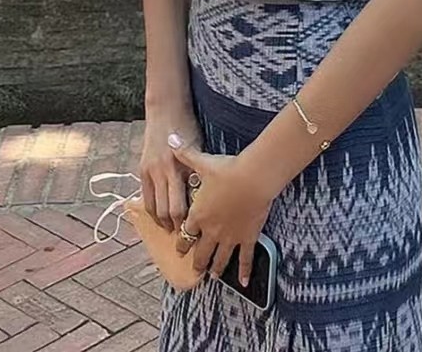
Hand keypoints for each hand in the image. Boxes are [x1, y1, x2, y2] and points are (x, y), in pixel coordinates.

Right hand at [139, 107, 201, 233]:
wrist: (165, 110)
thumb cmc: (187, 127)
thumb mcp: (198, 148)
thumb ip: (197, 173)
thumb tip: (204, 198)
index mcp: (178, 167)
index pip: (182, 205)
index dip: (188, 223)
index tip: (196, 231)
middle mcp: (162, 172)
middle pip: (167, 210)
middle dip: (175, 227)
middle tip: (185, 237)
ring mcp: (150, 171)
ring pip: (154, 208)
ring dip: (162, 222)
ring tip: (171, 230)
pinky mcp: (142, 170)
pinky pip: (145, 197)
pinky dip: (152, 210)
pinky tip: (159, 218)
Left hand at [171, 143, 274, 288]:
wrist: (252, 178)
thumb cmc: (227, 170)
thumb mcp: (202, 162)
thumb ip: (185, 154)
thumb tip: (170, 139)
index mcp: (198, 214)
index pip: (186, 232)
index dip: (181, 241)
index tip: (179, 247)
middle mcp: (211, 230)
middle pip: (201, 251)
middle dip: (197, 261)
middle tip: (194, 269)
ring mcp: (229, 236)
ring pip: (220, 258)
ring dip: (215, 268)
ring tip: (213, 276)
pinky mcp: (247, 238)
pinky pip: (245, 259)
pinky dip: (244, 271)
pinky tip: (243, 282)